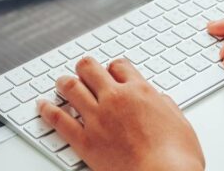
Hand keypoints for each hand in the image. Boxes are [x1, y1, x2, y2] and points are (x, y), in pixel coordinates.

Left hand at [38, 57, 203, 170]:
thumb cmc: (176, 157)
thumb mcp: (180, 124)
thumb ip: (166, 107)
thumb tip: (161, 101)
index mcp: (140, 92)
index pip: (119, 67)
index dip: (114, 68)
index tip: (111, 72)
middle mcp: (115, 99)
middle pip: (91, 69)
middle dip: (85, 67)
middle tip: (82, 69)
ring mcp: (97, 118)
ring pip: (71, 88)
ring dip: (64, 82)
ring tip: (60, 81)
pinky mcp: (85, 140)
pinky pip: (59, 120)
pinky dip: (48, 110)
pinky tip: (42, 106)